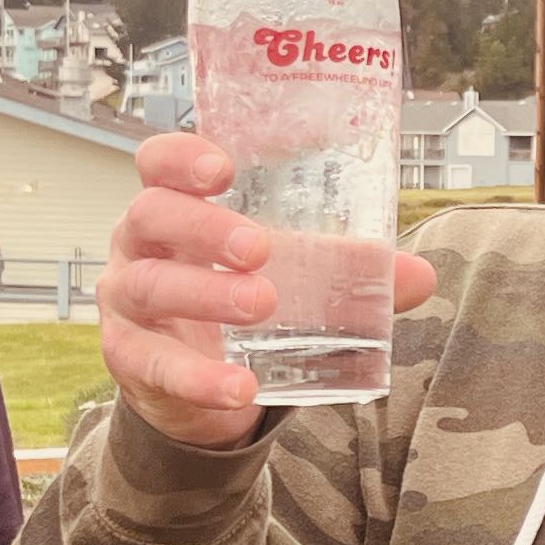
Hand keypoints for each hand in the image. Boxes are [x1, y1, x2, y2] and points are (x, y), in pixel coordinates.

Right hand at [98, 132, 436, 450]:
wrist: (197, 384)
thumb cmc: (237, 299)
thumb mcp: (291, 277)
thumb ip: (346, 272)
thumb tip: (419, 275)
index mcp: (173, 208)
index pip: (156, 164)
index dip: (181, 158)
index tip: (224, 168)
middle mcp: (138, 247)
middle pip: (150, 217)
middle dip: (202, 227)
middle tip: (259, 247)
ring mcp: (125, 303)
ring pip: (150, 287)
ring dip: (206, 293)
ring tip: (261, 304)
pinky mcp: (130, 360)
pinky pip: (157, 366)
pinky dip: (200, 378)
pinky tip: (239, 386)